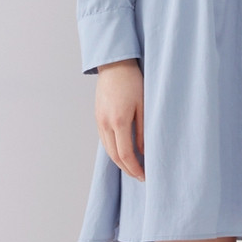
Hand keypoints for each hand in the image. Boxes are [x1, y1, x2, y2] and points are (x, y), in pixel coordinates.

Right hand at [95, 59, 144, 180]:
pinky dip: (113, 150)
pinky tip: (123, 151)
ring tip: (133, 167)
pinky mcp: (97, 117)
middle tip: (139, 176)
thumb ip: (142, 130)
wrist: (115, 65)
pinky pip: (104, 140)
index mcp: (119, 121)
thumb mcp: (143, 105)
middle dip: (127, 169)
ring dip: (119, 162)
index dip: (135, 168)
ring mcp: (99, 121)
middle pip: (114, 156)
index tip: (144, 175)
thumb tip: (143, 152)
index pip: (125, 154)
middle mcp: (106, 124)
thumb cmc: (133, 81)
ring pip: (107, 150)